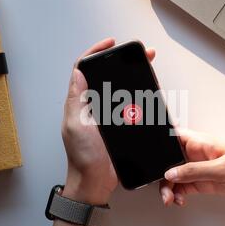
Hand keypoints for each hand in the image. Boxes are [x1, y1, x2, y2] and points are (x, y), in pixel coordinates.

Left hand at [62, 38, 155, 204]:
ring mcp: (106, 114)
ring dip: (133, 77)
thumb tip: (77, 72)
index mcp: (79, 102)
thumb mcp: (76, 126)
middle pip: (106, 76)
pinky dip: (138, 95)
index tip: (110, 44)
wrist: (96, 181)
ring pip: (120, 89)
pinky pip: (129, 105)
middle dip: (122, 62)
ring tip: (148, 67)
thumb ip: (76, 100)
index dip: (95, 53)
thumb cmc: (83, 157)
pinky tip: (148, 91)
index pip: (84, 70)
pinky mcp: (119, 125)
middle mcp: (92, 105)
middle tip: (139, 54)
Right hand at [160, 129, 224, 205]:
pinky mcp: (204, 181)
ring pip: (175, 177)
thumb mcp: (220, 168)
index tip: (150, 157)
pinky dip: (179, 194)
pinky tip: (180, 200)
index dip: (158, 144)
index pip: (172, 137)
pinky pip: (184, 187)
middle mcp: (196, 154)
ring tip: (171, 198)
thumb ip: (193, 171)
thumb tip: (171, 173)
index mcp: (200, 142)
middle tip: (163, 187)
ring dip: (169, 187)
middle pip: (170, 161)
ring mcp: (199, 168)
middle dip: (162, 174)